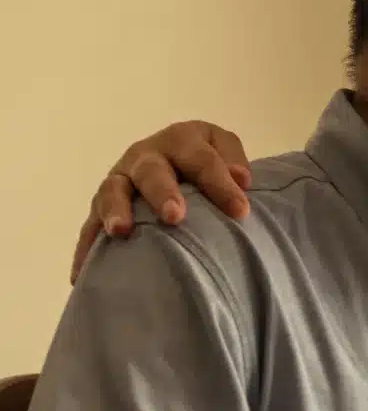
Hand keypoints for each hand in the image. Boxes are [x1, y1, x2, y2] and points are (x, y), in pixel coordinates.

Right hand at [71, 120, 251, 281]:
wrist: (179, 163)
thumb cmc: (209, 163)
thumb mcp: (225, 150)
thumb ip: (234, 161)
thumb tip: (242, 179)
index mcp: (182, 140)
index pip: (203, 160)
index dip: (221, 184)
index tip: (241, 212)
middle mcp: (146, 155)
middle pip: (151, 170)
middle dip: (162, 192)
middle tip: (174, 217)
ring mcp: (121, 178)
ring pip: (112, 190)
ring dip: (115, 210)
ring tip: (120, 232)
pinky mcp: (103, 204)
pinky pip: (90, 224)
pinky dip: (87, 245)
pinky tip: (83, 270)